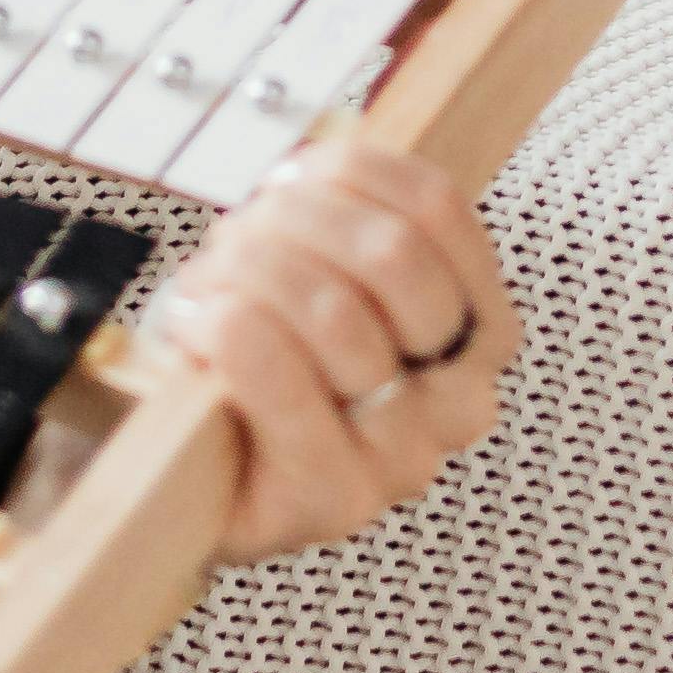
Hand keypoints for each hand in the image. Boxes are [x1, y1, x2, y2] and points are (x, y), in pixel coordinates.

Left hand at [138, 137, 510, 559]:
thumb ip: (345, 209)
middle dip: (296, 221)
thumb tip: (321, 173)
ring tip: (212, 286)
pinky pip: (284, 381)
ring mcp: (406, 458)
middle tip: (242, 234)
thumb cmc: (261, 349)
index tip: (290, 181)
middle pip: (395, 253)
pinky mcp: (335, 500)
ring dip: (253, 276)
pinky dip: (227, 330)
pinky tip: (202, 326)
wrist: (193, 457)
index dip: (348, 172)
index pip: (437, 207)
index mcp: (479, 331)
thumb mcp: (316, 262)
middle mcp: (462, 400)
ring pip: (336, 312)